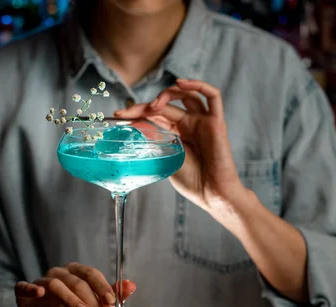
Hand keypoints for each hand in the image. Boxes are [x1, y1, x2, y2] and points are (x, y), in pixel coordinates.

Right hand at [13, 262, 135, 306]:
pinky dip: (31, 288)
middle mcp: (59, 273)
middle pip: (77, 283)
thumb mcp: (89, 304)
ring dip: (71, 299)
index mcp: (75, 272)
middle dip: (92, 302)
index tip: (112, 301)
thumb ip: (109, 295)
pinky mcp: (23, 291)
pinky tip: (39, 293)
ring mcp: (40, 281)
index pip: (91, 274)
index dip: (102, 285)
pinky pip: (25, 286)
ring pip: (56, 285)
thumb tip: (131, 285)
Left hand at [115, 79, 252, 221]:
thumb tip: (137, 125)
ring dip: (168, 95)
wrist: (212, 194)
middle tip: (127, 113)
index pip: (156, 115)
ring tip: (154, 106)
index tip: (118, 116)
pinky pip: (213, 96)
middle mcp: (190, 124)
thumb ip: (154, 140)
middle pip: (167, 105)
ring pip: (187, 95)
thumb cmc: (192, 181)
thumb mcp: (166, 157)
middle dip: (145, 106)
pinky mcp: (217, 122)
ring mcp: (203, 122)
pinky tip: (180, 83)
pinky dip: (198, 85)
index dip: (137, 112)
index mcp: (177, 134)